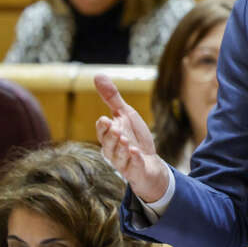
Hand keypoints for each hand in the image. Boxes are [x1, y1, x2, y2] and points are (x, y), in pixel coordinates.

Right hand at [94, 74, 168, 202]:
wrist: (150, 163)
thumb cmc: (135, 137)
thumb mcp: (126, 115)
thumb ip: (112, 98)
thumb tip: (97, 75)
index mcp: (110, 136)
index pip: (102, 132)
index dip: (103, 128)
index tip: (105, 119)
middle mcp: (114, 150)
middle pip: (107, 146)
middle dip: (111, 138)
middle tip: (117, 130)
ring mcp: (124, 162)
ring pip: (118, 158)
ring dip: (121, 149)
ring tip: (126, 141)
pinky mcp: (136, 171)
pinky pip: (133, 167)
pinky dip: (134, 160)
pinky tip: (137, 153)